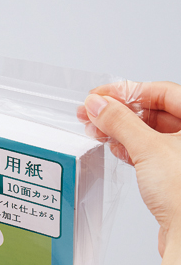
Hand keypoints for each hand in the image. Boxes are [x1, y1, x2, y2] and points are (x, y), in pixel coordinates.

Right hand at [79, 81, 180, 255]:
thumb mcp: (148, 149)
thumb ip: (120, 122)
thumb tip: (98, 104)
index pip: (162, 92)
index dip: (128, 91)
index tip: (100, 96)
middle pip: (154, 111)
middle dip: (120, 111)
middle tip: (92, 112)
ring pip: (149, 131)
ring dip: (121, 128)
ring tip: (96, 129)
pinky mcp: (172, 173)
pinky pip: (148, 150)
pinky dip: (128, 146)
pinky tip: (113, 147)